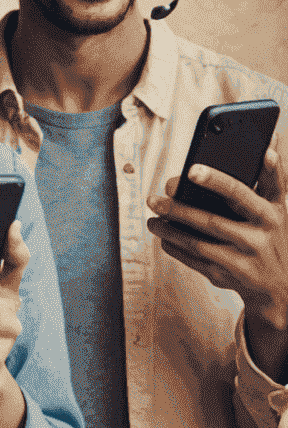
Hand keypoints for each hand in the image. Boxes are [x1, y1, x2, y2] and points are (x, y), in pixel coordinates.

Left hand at [147, 148, 287, 374]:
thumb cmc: (277, 235)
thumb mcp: (281, 208)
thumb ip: (273, 179)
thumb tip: (267, 150)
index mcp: (270, 215)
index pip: (239, 193)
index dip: (216, 181)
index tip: (191, 170)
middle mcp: (259, 238)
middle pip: (212, 221)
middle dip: (178, 210)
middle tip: (153, 199)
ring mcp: (245, 260)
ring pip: (200, 244)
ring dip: (171, 231)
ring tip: (153, 220)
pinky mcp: (232, 277)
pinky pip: (197, 262)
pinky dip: (177, 249)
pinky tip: (165, 238)